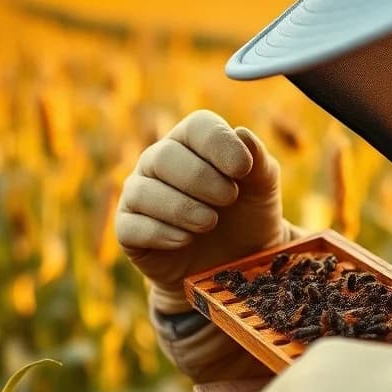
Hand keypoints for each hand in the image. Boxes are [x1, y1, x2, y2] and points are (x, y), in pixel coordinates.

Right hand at [116, 110, 287, 311]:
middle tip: (228, 199)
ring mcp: (140, 193)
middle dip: (201, 179)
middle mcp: (159, 161)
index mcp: (193, 142)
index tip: (243, 169)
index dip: (219, 144)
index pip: (197, 127)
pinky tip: (186, 240)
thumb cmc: (247, 217)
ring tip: (209, 223)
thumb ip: (259, 163)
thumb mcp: (262, 191)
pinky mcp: (129, 229)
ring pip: (143, 191)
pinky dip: (161, 233)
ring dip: (182, 209)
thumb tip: (243, 133)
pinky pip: (131, 226)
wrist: (234, 265)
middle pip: (164, 156)